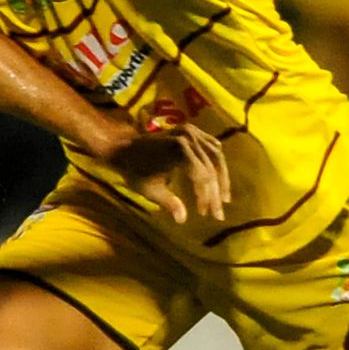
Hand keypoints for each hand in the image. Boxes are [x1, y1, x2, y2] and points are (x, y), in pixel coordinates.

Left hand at [103, 123, 230, 223]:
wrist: (124, 148)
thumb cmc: (135, 170)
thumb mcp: (149, 189)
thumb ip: (168, 202)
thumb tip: (182, 219)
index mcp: (178, 149)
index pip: (201, 176)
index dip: (205, 196)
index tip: (203, 213)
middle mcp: (188, 136)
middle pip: (211, 167)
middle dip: (215, 193)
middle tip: (218, 214)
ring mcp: (191, 130)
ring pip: (216, 156)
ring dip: (222, 178)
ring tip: (224, 199)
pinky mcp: (192, 130)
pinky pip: (212, 146)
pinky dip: (217, 162)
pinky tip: (221, 178)